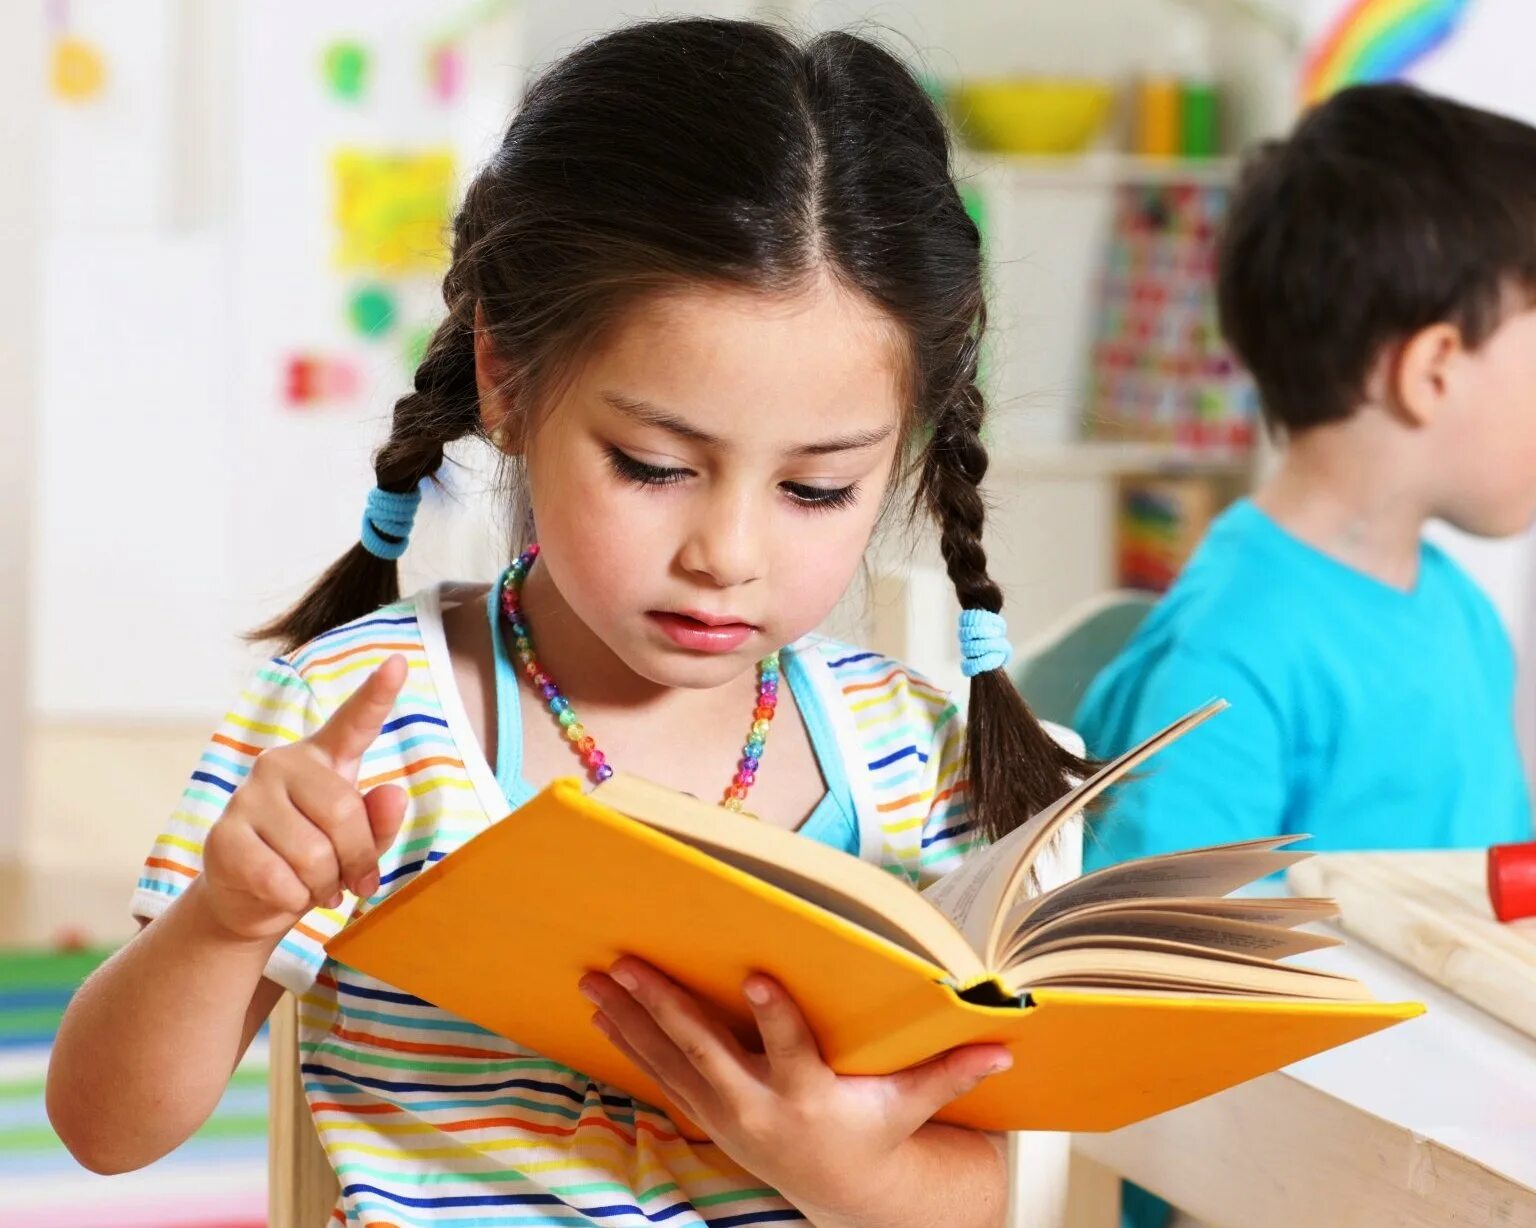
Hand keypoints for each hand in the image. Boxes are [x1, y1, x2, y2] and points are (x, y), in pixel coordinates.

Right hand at [197, 655, 409, 942]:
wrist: (251, 902)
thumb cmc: (312, 862)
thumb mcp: (356, 844)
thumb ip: (379, 822)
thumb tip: (394, 794)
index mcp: (321, 758)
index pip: (353, 722)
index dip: (378, 693)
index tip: (399, 662)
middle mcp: (281, 764)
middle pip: (344, 812)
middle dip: (357, 860)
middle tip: (354, 882)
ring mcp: (247, 797)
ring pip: (314, 854)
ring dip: (324, 885)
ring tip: (315, 887)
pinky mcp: (223, 836)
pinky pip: (281, 880)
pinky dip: (293, 900)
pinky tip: (284, 894)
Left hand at [580, 958, 1011, 1219]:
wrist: (835, 1190)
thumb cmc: (872, 1131)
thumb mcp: (910, 1106)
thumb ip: (951, 1072)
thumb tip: (1006, 1044)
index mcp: (811, 1095)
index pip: (792, 1051)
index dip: (774, 1016)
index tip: (754, 975)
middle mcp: (759, 1104)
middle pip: (706, 1051)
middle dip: (665, 1007)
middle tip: (628, 965)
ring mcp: (725, 1111)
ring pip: (669, 1061)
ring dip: (628, 1019)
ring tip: (594, 978)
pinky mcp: (706, 1113)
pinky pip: (659, 1075)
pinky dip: (628, 1043)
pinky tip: (599, 1010)